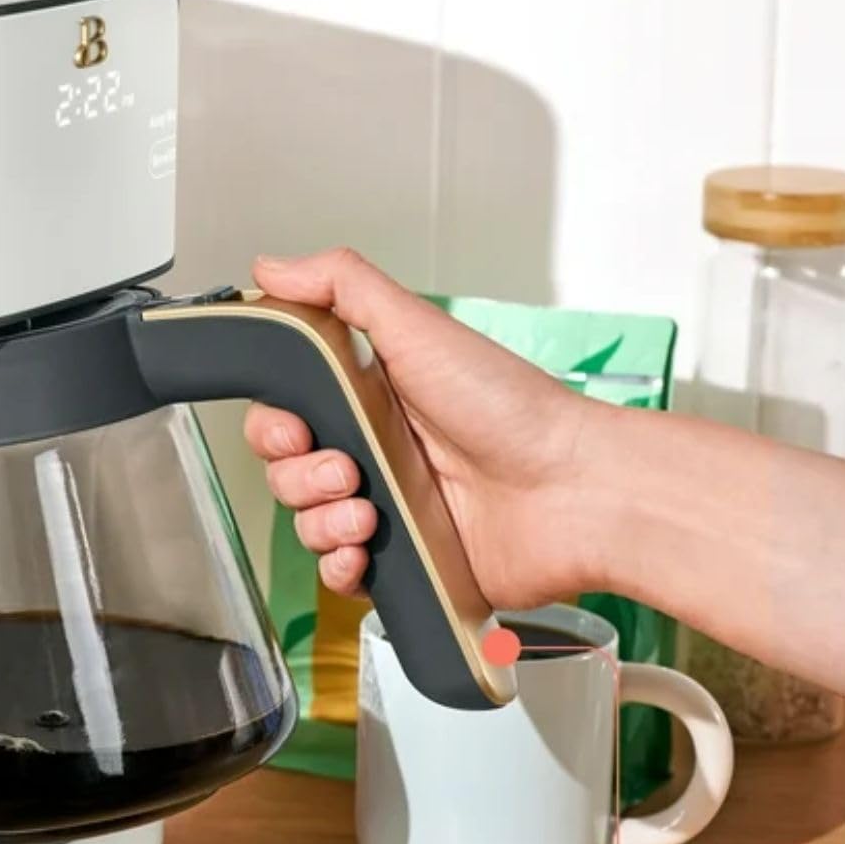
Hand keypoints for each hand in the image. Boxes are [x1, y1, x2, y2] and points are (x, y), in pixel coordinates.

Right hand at [244, 248, 605, 609]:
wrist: (572, 492)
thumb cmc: (513, 409)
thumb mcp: (419, 327)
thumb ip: (341, 285)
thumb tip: (271, 266)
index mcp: (371, 399)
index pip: (285, 414)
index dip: (272, 425)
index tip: (294, 426)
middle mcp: (375, 454)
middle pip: (286, 472)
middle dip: (298, 475)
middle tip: (347, 468)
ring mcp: (388, 511)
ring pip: (306, 526)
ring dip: (321, 522)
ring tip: (369, 511)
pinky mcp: (404, 563)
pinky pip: (339, 577)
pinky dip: (338, 569)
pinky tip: (362, 552)